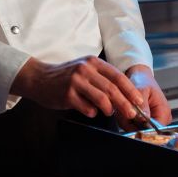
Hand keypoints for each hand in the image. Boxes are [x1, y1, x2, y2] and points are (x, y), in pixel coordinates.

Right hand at [10, 55, 143, 120]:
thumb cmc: (66, 76)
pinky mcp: (67, 94)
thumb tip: (124, 95)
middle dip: (125, 103)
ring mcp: (76, 82)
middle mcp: (86, 70)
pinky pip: (86, 107)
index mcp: (94, 63)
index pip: (118, 76)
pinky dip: (92, 112)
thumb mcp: (85, 69)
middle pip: (112, 89)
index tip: (139, 101)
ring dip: (109, 108)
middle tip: (132, 113)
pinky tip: (92, 112)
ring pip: (101, 98)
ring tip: (110, 112)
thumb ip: (102, 79)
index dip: (130, 90)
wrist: (38, 78)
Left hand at [122, 65, 171, 129]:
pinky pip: (133, 127)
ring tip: (124, 108)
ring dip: (127, 121)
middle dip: (131, 123)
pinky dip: (126, 120)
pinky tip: (125, 111)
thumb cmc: (142, 81)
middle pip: (145, 131)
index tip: (131, 120)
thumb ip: (142, 105)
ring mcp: (153, 121)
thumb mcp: (142, 90)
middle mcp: (161, 118)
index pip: (156, 129)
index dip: (142, 129)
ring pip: (136, 130)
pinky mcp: (145, 122)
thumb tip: (143, 119)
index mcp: (164, 111)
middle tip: (125, 111)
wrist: (139, 77)